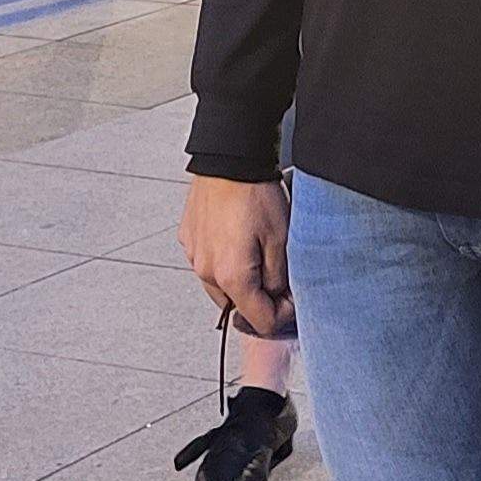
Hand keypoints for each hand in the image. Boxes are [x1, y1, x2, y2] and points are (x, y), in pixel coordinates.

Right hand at [180, 176, 294, 338]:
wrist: (229, 158)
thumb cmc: (256, 193)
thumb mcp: (282, 240)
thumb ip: (279, 279)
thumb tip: (278, 298)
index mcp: (232, 276)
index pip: (258, 321)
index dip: (281, 315)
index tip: (292, 299)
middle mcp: (206, 271)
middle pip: (236, 307)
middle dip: (259, 298)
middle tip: (278, 274)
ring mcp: (194, 255)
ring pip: (220, 286)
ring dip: (240, 280)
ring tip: (256, 250)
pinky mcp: (188, 239)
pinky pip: (207, 263)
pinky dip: (223, 260)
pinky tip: (238, 238)